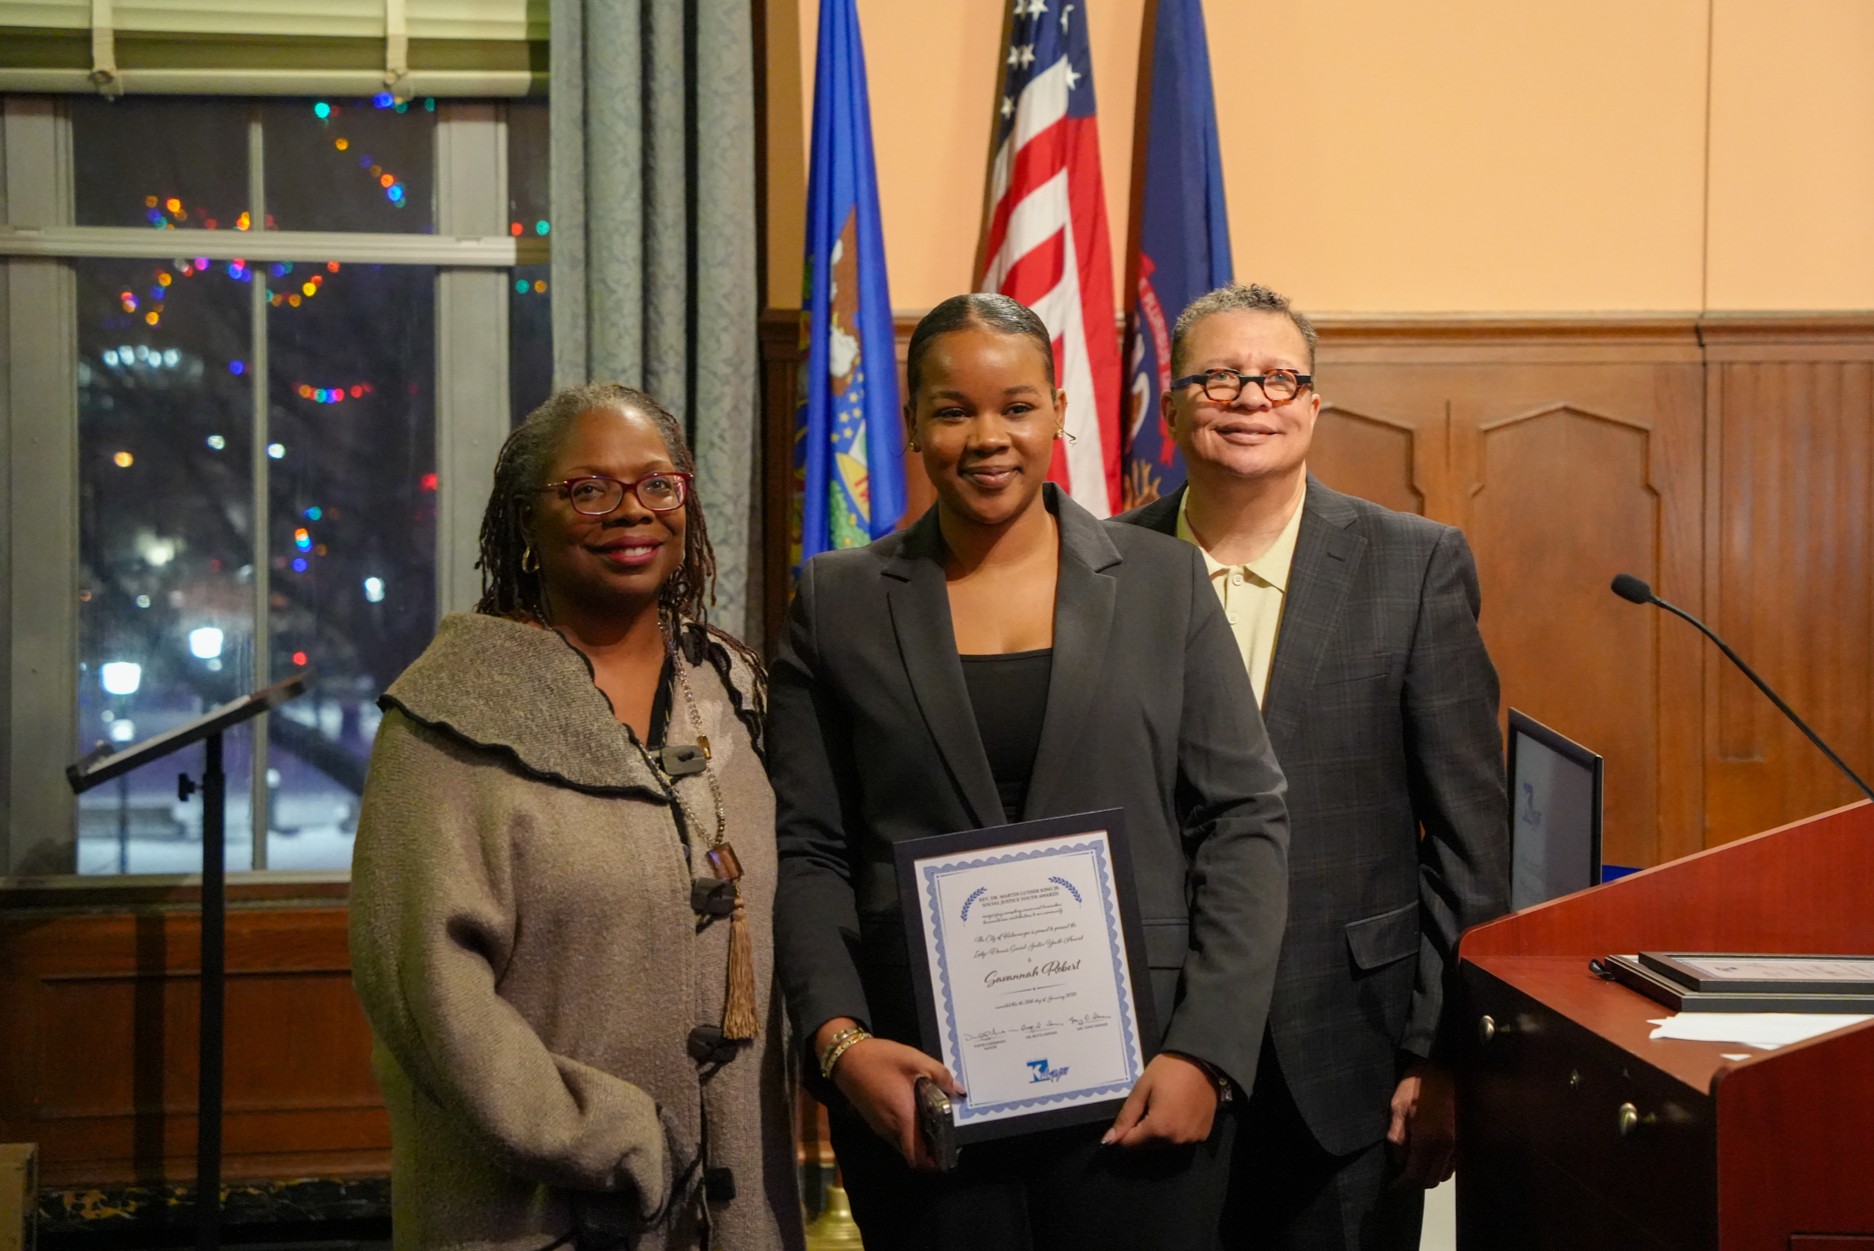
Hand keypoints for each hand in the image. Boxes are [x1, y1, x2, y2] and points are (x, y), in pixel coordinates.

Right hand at [817, 1020, 961, 1170]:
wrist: (847, 1057)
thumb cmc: (882, 1060)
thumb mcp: (915, 1060)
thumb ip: (941, 1075)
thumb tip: (959, 1091)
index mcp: (904, 1119)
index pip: (916, 1158)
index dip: (932, 1163)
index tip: (946, 1154)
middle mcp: (890, 1129)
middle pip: (911, 1152)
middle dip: (928, 1149)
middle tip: (944, 1132)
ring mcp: (879, 1125)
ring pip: (901, 1142)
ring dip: (916, 1138)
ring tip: (931, 1118)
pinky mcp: (872, 1119)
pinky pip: (892, 1132)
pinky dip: (905, 1129)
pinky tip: (912, 1108)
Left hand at [1102, 1053, 1218, 1147]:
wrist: (1203, 1061)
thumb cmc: (1168, 1071)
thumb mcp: (1142, 1089)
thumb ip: (1126, 1117)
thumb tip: (1108, 1140)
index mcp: (1159, 1129)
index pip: (1130, 1145)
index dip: (1123, 1132)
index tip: (1130, 1115)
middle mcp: (1176, 1140)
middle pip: (1147, 1146)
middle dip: (1141, 1131)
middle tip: (1148, 1105)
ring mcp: (1192, 1139)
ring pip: (1164, 1144)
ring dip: (1158, 1132)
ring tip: (1163, 1106)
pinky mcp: (1202, 1135)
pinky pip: (1180, 1139)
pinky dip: (1175, 1130)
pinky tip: (1177, 1111)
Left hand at [1387, 1062, 1455, 1185]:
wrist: (1442, 1068)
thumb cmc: (1416, 1086)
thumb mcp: (1398, 1108)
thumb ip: (1397, 1138)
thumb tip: (1398, 1161)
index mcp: (1429, 1141)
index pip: (1417, 1175)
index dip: (1403, 1184)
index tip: (1393, 1185)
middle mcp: (1447, 1148)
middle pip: (1433, 1179)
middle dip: (1416, 1181)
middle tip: (1401, 1172)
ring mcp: (1458, 1144)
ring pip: (1444, 1173)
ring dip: (1429, 1173)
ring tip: (1414, 1161)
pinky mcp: (1463, 1139)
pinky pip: (1452, 1163)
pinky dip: (1439, 1165)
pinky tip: (1427, 1153)